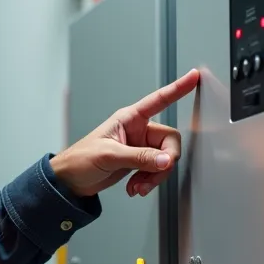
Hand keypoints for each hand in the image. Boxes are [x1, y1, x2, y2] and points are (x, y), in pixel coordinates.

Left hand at [50, 68, 199, 197]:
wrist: (70, 182)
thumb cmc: (80, 160)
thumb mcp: (110, 156)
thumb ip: (140, 158)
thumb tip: (166, 160)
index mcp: (129, 118)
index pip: (159, 100)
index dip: (178, 88)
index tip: (193, 76)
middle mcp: (138, 130)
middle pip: (170, 141)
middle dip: (164, 161)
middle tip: (152, 174)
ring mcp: (140, 147)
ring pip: (165, 159)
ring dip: (154, 176)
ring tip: (138, 186)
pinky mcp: (139, 163)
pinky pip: (157, 170)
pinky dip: (149, 181)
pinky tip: (135, 187)